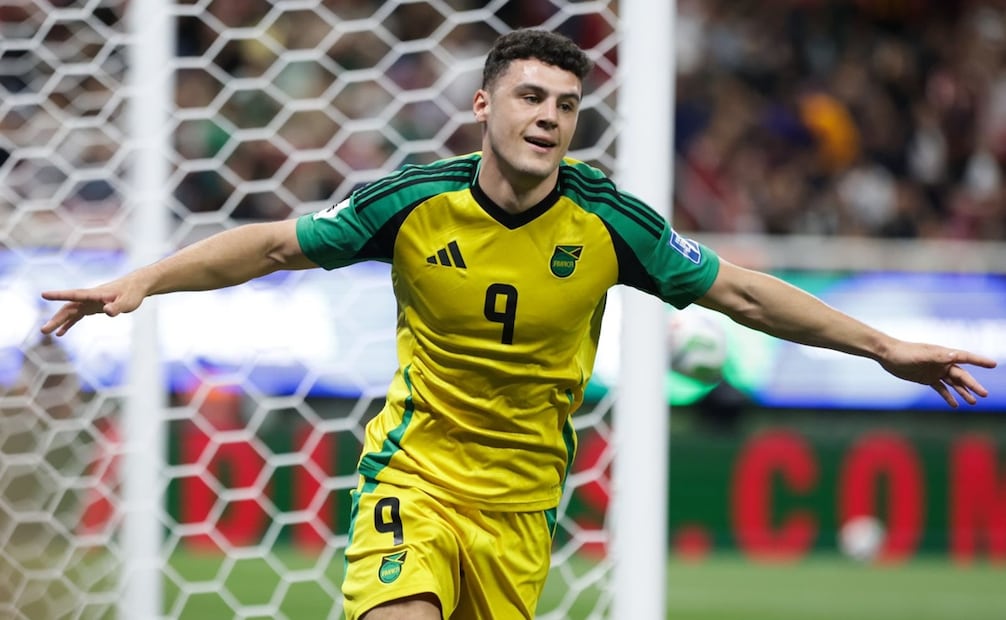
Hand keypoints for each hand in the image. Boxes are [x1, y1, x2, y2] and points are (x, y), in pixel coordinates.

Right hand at [40, 277, 145, 336]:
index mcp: (95, 294)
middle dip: (56, 318)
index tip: (44, 294)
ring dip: (59, 321)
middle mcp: (89, 298)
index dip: (60, 295)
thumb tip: (108, 311)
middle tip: (43, 330)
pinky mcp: (92, 307)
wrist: (135, 286)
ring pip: (70, 311)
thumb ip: (116, 307)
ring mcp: (89, 302)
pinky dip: (68, 323)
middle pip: (68, 307)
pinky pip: (77, 316)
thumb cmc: (131, 293)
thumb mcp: (127, 302)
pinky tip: (61, 333)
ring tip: (46, 332)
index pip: (75, 295)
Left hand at [880, 342, 997, 407]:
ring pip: (953, 384)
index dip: (979, 361)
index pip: (966, 358)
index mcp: (944, 355)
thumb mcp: (922, 354)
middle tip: (984, 394)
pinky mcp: (926, 378)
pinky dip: (948, 396)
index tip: (993, 364)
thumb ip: (938, 356)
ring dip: (963, 392)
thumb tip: (955, 354)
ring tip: (974, 402)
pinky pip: (941, 389)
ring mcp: (935, 371)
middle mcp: (942, 363)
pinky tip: (955, 404)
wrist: (887, 355)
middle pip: (962, 375)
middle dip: (973, 385)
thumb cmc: (905, 352)